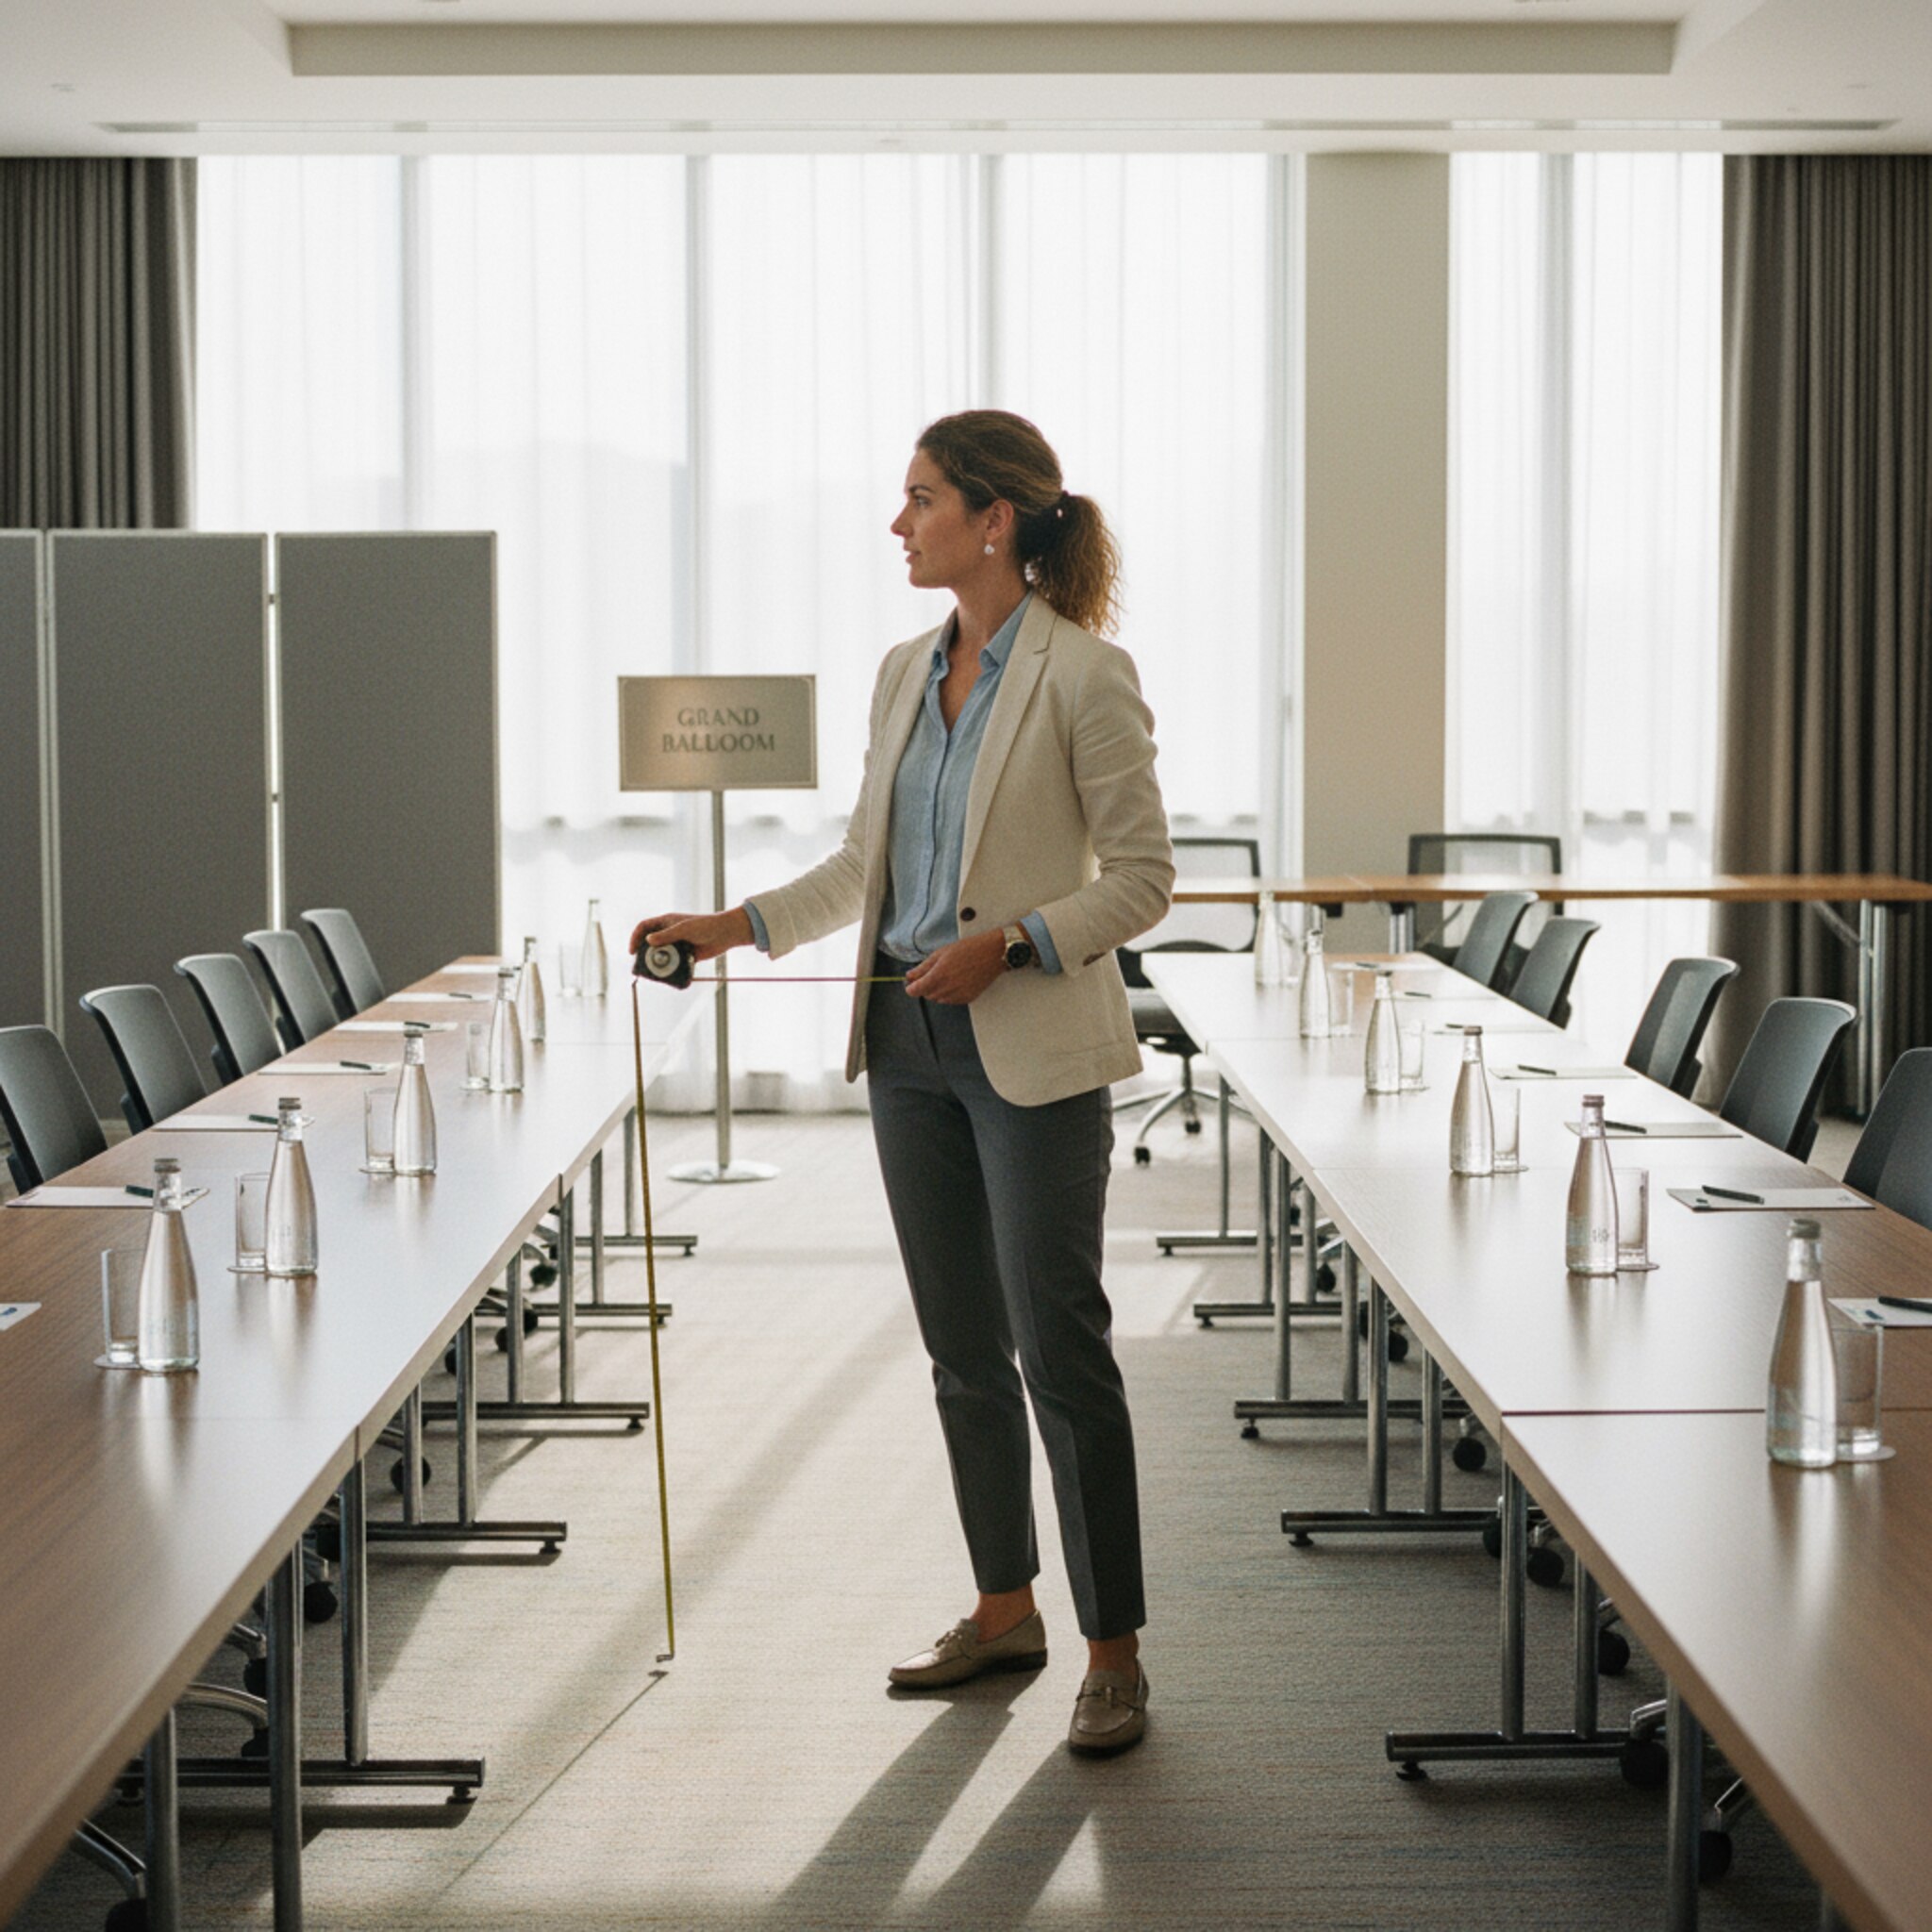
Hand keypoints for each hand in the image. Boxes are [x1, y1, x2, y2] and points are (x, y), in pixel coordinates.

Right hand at [629, 907, 754, 963]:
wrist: (726, 933)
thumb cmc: (705, 925)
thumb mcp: (684, 929)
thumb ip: (666, 935)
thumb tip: (648, 941)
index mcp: (666, 922)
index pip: (644, 928)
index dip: (635, 938)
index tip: (632, 951)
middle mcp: (669, 933)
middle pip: (650, 944)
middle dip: (644, 955)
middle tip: (642, 966)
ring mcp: (677, 944)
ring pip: (661, 955)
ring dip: (657, 964)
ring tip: (655, 973)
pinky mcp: (686, 955)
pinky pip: (673, 963)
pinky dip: (670, 969)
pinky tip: (668, 975)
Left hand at [903, 931, 1008, 1004]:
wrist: (992, 954)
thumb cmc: (968, 949)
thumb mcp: (941, 953)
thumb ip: (923, 967)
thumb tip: (909, 976)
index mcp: (938, 976)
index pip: (915, 991)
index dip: (911, 987)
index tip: (910, 983)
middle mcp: (947, 989)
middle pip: (926, 995)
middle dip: (925, 986)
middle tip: (931, 973)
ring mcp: (958, 995)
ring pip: (938, 999)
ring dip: (937, 990)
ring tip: (946, 974)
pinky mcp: (967, 999)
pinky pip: (951, 1000)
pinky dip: (949, 993)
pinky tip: (955, 981)